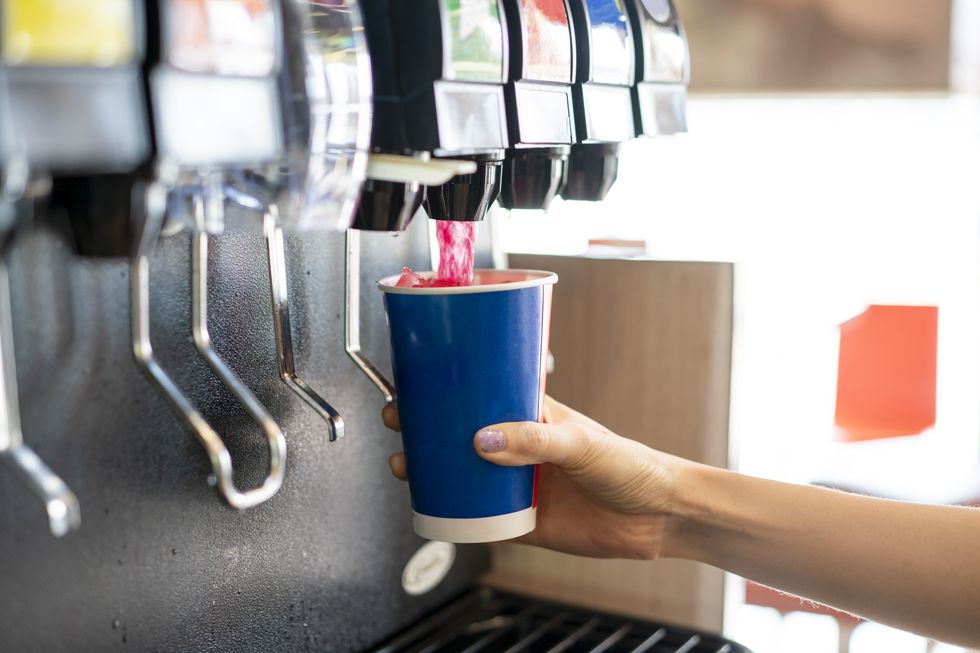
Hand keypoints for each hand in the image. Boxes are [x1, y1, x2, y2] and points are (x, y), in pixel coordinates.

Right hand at [383, 397, 681, 559]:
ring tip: (405, 467)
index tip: (416, 385)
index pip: (481, 394)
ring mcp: (516, 483)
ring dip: (430, 471)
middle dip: (425, 428)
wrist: (657, 517)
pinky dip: (453, 514)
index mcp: (531, 415)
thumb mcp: (582, 443)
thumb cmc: (631, 465)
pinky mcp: (520, 521)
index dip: (446, 389)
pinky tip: (433, 509)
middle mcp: (518, 446)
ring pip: (461, 474)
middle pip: (460, 434)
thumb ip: (535, 440)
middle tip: (399, 424)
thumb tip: (483, 441)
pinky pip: (476, 518)